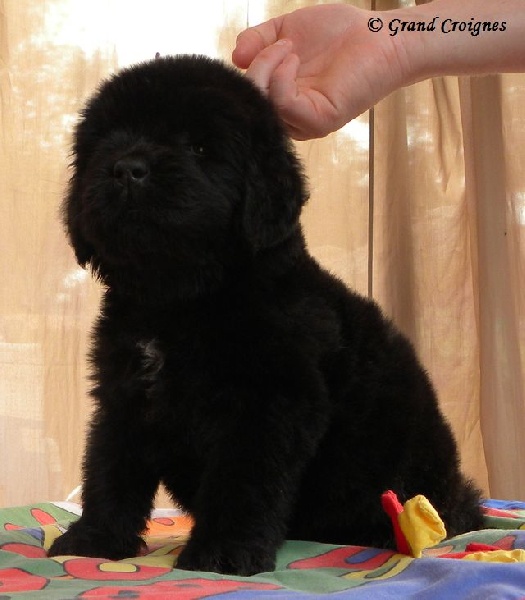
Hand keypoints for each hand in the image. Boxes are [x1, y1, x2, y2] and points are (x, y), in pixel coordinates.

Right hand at [232, 5, 407, 139]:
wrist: (378, 35)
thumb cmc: (337, 34)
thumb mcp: (285, 30)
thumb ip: (257, 41)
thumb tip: (235, 58)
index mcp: (280, 101)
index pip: (246, 98)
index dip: (242, 73)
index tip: (257, 46)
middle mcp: (290, 117)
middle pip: (251, 105)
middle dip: (254, 70)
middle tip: (274, 44)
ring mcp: (304, 122)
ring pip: (264, 106)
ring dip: (267, 68)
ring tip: (287, 47)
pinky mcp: (320, 121)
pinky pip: (284, 105)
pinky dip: (280, 77)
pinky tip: (293, 58)